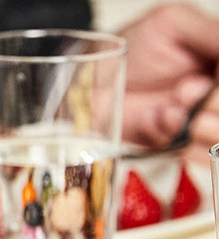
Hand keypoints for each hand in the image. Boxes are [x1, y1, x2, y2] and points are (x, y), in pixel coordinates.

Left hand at [118, 2, 218, 163]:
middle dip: (211, 106)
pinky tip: (157, 121)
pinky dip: (174, 139)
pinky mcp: (180, 142)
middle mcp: (215, 96)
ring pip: (217, 140)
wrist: (95, 76)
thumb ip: (212, 34)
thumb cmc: (131, 46)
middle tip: (183, 91)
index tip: (202, 81)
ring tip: (167, 109)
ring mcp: (202, 120)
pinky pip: (193, 153)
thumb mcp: (172, 22)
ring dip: (194, 126)